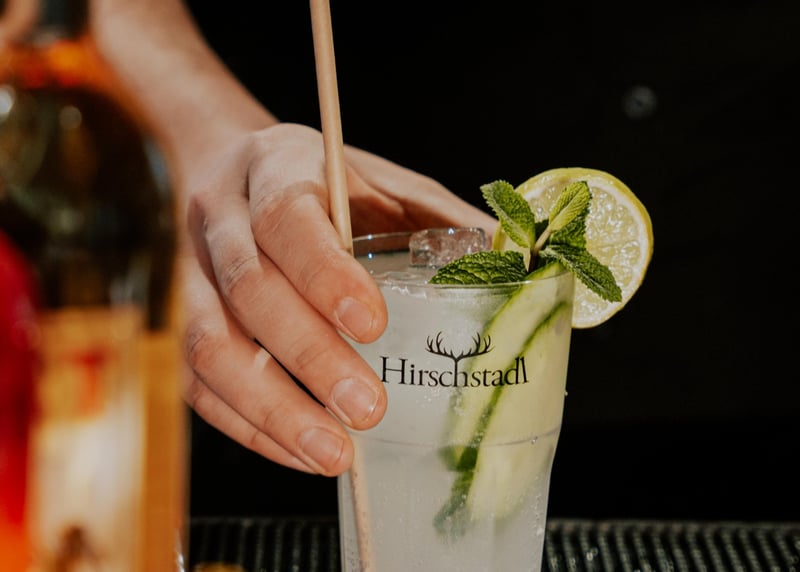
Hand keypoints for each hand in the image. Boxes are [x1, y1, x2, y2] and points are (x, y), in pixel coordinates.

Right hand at [181, 123, 495, 476]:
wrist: (230, 173)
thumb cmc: (319, 185)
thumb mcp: (380, 182)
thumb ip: (439, 220)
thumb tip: (516, 268)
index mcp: (275, 167)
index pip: (286, 218)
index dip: (324, 273)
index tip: (373, 326)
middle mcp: (219, 216)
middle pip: (248, 288)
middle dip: (308, 354)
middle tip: (367, 408)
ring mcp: (186, 271)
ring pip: (207, 344)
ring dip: (271, 407)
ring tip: (333, 453)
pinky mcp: (175, 321)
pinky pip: (195, 381)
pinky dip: (247, 424)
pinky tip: (296, 450)